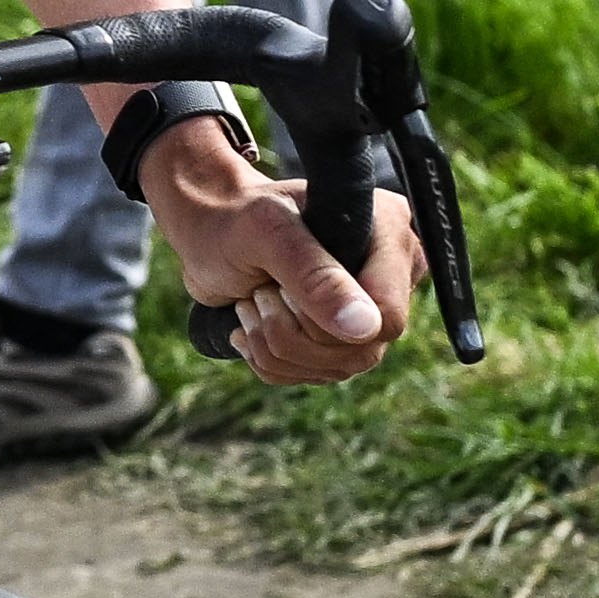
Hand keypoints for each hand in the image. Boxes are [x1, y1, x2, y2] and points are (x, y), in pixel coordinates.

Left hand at [142, 117, 416, 387]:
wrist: (207, 233)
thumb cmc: (236, 220)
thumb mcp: (268, 235)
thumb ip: (314, 276)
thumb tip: (365, 328)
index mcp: (390, 235)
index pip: (387, 316)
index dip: (330, 321)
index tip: (280, 289)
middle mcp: (390, 275)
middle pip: (361, 350)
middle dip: (293, 330)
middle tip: (261, 290)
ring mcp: (367, 312)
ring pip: (336, 369)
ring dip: (275, 344)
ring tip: (252, 301)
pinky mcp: (338, 340)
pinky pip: (312, 377)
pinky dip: (269, 358)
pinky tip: (252, 322)